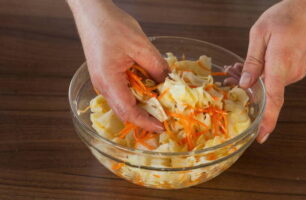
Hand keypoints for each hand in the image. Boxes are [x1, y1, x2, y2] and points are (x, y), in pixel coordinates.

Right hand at [68, 0, 168, 131]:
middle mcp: (102, 86)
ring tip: (159, 108)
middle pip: (124, 111)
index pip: (128, 111)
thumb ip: (157, 67)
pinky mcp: (105, 76)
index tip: (161, 126)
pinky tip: (148, 92)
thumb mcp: (141, 46)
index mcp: (109, 81)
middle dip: (144, 118)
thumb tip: (169, 84)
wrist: (92, 12)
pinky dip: (136, 97)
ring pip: (122, 103)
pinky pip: (121, 93)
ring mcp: (102, 82)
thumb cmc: (112, 25)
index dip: (145, 122)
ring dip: (140, 108)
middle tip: (163, 120)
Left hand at [239, 0, 305, 142]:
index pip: (274, 100)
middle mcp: (291, 73)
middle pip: (266, 94)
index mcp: (281, 64)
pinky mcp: (295, 69)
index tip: (260, 136)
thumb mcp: (260, 33)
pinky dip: (261, 77)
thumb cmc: (286, 15)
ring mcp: (295, 72)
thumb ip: (252, 61)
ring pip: (270, 87)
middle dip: (246, 94)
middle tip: (229, 80)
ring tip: (236, 69)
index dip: (267, 121)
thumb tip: (245, 84)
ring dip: (252, 83)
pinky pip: (276, 80)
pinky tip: (251, 67)